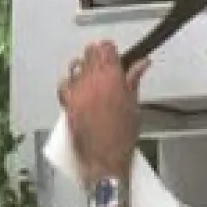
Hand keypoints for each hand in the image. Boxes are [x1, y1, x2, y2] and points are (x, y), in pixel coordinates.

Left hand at [58, 41, 147, 183]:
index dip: (111, 51)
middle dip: (97, 57)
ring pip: (75, 65)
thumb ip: (134, 80)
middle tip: (104, 70)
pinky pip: (63, 84)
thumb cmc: (122, 136)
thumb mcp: (134, 104)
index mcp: (112, 76)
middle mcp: (92, 79)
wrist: (105, 159)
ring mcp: (77, 90)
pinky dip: (69, 83)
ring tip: (91, 80)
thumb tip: (142, 63)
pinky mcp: (67, 103)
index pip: (106, 47)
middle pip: (89, 53)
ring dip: (83, 68)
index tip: (115, 59)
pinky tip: (77, 90)